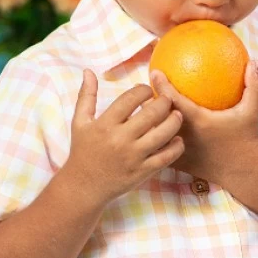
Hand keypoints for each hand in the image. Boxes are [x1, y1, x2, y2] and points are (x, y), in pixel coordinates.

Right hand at [64, 69, 183, 205]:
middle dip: (164, 102)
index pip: (130, 98)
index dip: (143, 90)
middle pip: (152, 114)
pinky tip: (178, 139)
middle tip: (167, 99)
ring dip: (174, 121)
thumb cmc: (82, 151)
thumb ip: (86, 96)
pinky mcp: (143, 171)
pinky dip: (176, 147)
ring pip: (163, 134)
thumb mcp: (79, 122)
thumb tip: (89, 71)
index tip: (147, 90)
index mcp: (105, 124)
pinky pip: (166, 157)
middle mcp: (120, 139)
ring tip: (176, 115)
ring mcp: (133, 156)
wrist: (83, 186)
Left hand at [149, 60, 257, 187]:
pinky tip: (151, 133)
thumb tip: (252, 63)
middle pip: (157, 117)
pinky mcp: (180, 164)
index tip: (155, 72)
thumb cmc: (247, 138)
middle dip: (148, 104)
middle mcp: (186, 136)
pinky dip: (155, 142)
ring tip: (142, 112)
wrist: (246, 171)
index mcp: (199, 120)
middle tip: (144, 92)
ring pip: (155, 135)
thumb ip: (253, 85)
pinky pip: (161, 151)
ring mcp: (181, 151)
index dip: (161, 84)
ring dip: (149, 124)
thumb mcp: (252, 111)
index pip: (174, 99)